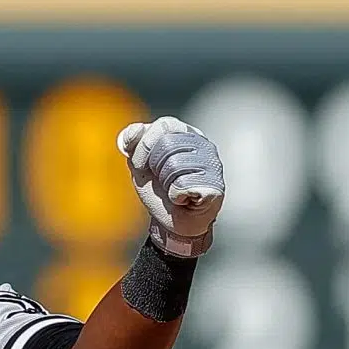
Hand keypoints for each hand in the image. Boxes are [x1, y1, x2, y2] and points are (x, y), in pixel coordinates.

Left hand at [117, 117, 224, 257]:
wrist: (172, 223)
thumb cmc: (160, 191)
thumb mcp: (141, 165)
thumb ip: (134, 145)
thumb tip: (133, 131)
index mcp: (185, 133)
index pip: (163, 125)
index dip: (146, 145)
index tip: (142, 163)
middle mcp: (202, 144)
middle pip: (167, 144)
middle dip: (155, 167)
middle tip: (162, 181)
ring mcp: (212, 163)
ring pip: (174, 165)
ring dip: (166, 184)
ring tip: (174, 190)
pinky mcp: (215, 185)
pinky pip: (183, 185)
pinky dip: (176, 196)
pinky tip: (184, 199)